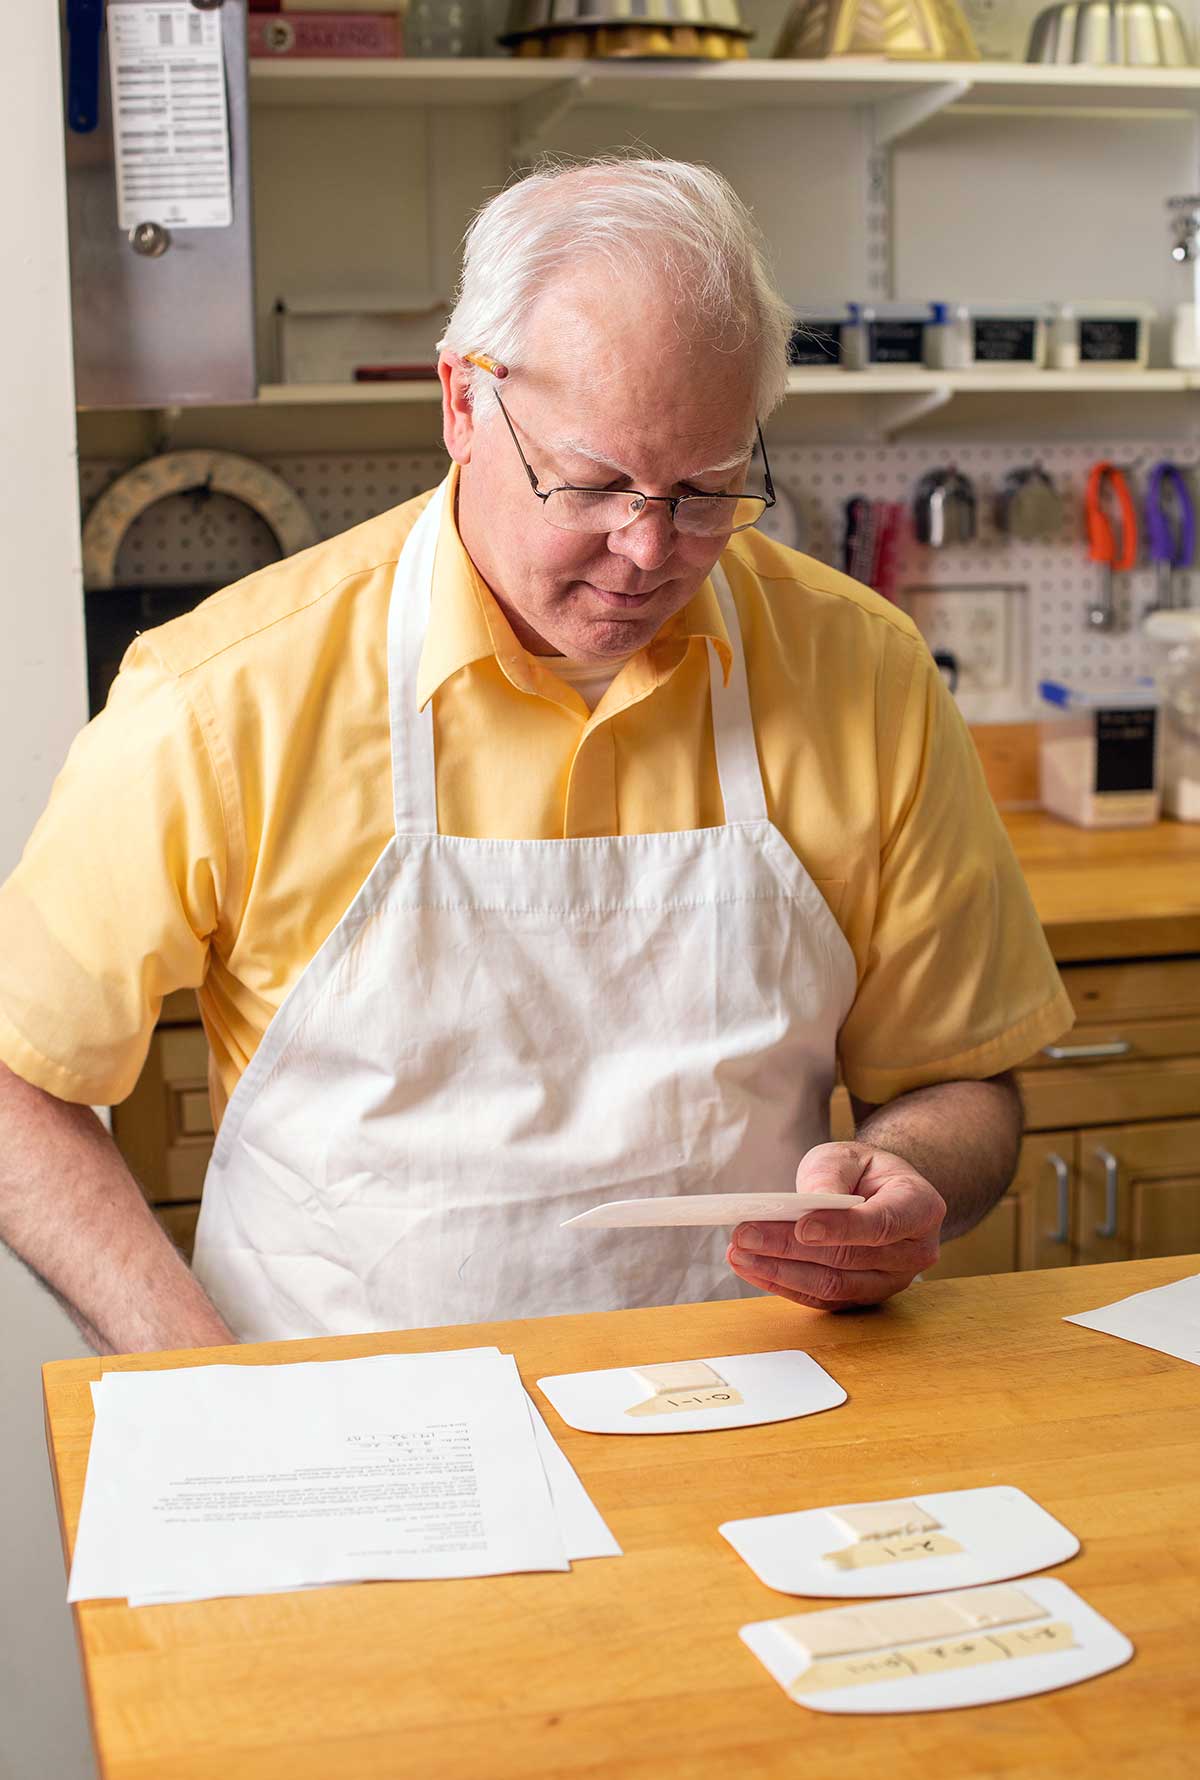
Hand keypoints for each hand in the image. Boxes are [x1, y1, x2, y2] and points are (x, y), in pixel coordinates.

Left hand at [727, 1142, 945, 1309]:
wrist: (875, 1194)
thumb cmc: (862, 1172)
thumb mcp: (846, 1157)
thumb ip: (831, 1177)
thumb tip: (812, 1205)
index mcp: (920, 1207)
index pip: (883, 1223)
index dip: (841, 1228)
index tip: (802, 1227)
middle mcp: (913, 1252)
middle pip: (849, 1258)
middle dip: (790, 1247)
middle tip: (745, 1234)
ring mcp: (890, 1281)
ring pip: (833, 1285)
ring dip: (780, 1271)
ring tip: (739, 1252)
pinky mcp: (862, 1298)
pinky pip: (821, 1299)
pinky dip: (782, 1284)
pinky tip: (751, 1268)